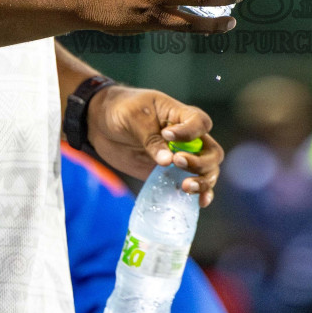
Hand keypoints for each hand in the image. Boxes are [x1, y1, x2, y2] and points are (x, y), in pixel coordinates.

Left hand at [86, 85, 223, 206]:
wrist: (100, 123)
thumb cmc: (120, 109)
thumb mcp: (133, 117)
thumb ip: (150, 139)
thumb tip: (167, 162)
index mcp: (180, 115)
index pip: (200, 123)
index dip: (190, 132)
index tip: (167, 135)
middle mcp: (187, 138)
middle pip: (211, 152)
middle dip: (201, 162)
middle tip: (177, 162)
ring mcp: (180, 158)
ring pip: (207, 171)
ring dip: (203, 181)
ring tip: (186, 187)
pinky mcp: (169, 174)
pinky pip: (191, 185)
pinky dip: (200, 194)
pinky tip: (199, 203)